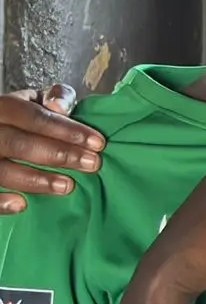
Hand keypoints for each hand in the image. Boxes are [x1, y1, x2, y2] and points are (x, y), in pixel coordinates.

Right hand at [0, 85, 103, 212]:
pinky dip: (0, 201)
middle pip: (19, 144)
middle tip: (91, 164)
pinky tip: (22, 205)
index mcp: (2, 107)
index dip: (66, 130)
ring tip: (67, 186)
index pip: (33, 117)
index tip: (98, 143)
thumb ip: (52, 98)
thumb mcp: (34, 100)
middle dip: (58, 155)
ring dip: (35, 179)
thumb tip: (60, 106)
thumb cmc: (21, 116)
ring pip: (1, 170)